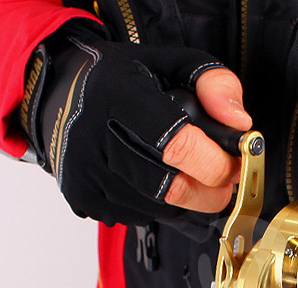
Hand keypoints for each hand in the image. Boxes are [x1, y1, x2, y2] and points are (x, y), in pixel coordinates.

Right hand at [20, 26, 251, 224]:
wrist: (56, 94)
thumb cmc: (119, 78)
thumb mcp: (170, 61)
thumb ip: (215, 83)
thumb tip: (240, 122)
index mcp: (120, 98)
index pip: (178, 146)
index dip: (217, 163)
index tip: (237, 162)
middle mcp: (95, 139)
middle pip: (172, 188)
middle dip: (212, 191)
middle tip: (224, 177)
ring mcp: (86, 173)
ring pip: (160, 209)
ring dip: (187, 199)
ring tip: (187, 171)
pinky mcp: (82, 198)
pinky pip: (139, 216)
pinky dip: (159, 205)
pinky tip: (155, 177)